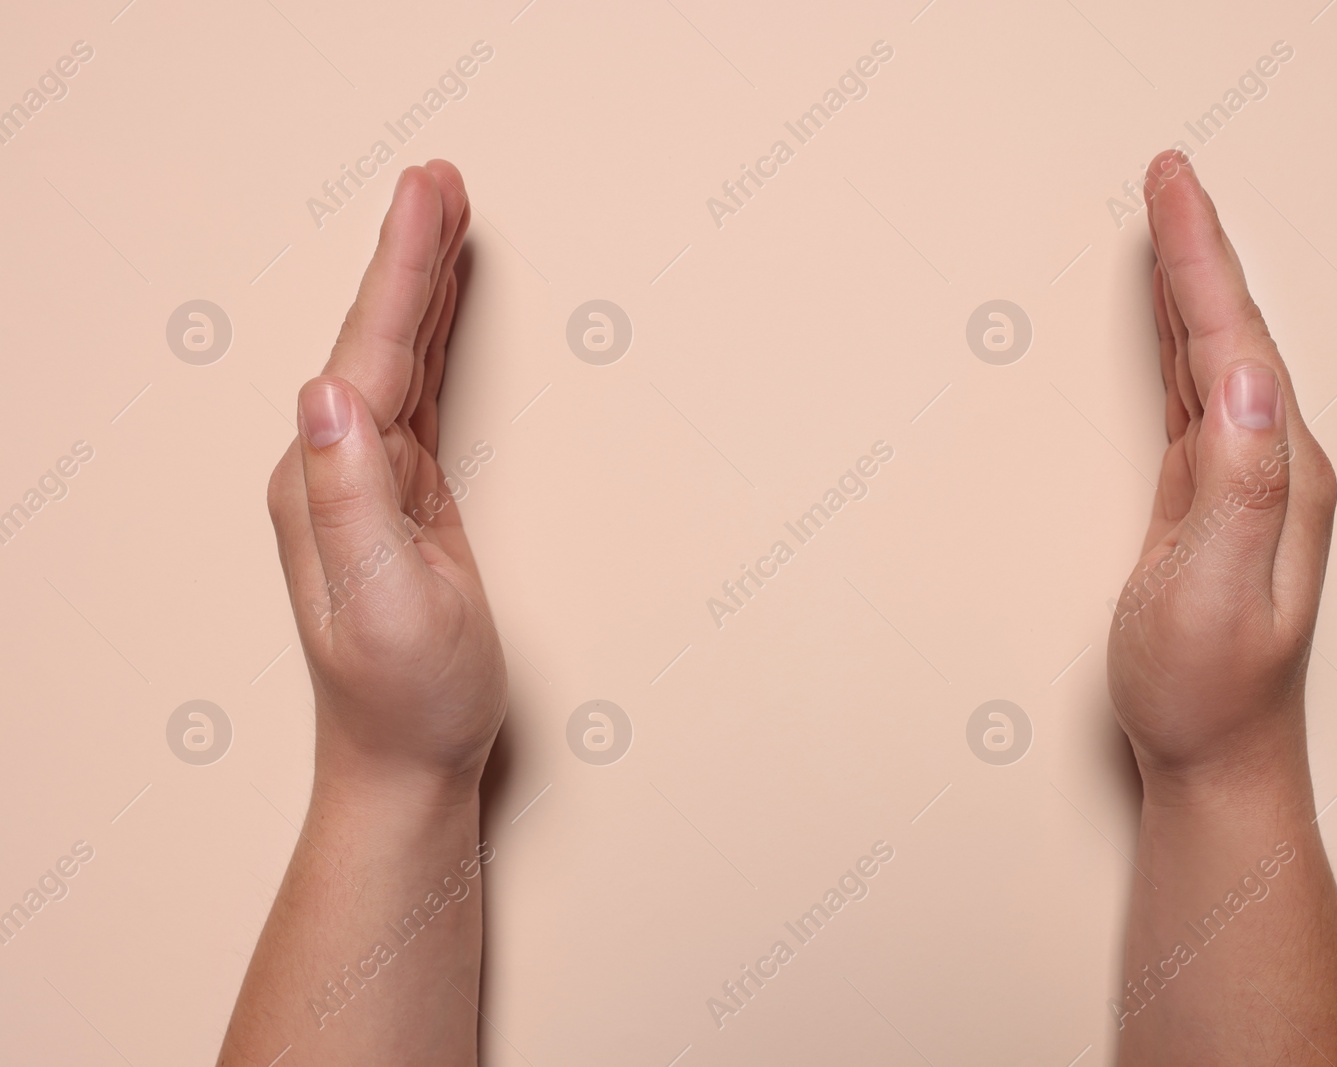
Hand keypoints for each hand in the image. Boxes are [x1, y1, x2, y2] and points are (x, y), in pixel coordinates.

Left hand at [266, 161, 506, 798]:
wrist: (408, 758)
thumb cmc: (404, 693)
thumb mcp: (382, 600)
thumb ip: (348, 496)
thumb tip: (322, 393)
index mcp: (326, 479)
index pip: (370, 351)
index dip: (404, 269)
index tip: (429, 194)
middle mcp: (334, 467)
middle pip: (380, 335)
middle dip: (412, 252)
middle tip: (440, 177)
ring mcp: (367, 478)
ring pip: (399, 355)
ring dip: (423, 283)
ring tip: (444, 215)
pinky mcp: (402, 494)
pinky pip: (420, 391)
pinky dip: (435, 338)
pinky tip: (444, 310)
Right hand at [1106, 151, 1336, 798]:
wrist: (1214, 760)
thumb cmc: (1208, 691)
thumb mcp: (1214, 590)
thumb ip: (1235, 483)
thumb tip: (1244, 378)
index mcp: (1276, 473)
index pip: (1235, 340)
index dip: (1200, 260)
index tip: (1173, 189)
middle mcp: (1271, 466)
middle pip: (1231, 330)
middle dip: (1198, 247)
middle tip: (1170, 177)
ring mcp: (1242, 482)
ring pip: (1215, 355)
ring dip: (1191, 284)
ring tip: (1171, 222)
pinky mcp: (1207, 500)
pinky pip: (1194, 394)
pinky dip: (1178, 342)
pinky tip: (1168, 323)